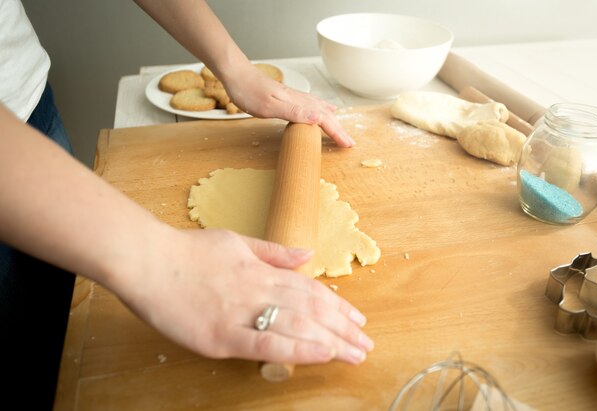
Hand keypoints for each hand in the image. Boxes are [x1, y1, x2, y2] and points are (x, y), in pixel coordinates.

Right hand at [112, 228, 372, 364]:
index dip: (336, 305)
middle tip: (365, 343)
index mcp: (261, 270)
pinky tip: (321, 355)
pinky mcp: (222, 336)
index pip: (309, 289)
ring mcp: (241, 314)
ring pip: (297, 326)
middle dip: (342, 328)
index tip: (356, 319)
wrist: (147, 259)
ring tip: (354, 354)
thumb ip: (273, 252)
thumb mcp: (236, 241)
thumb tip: (306, 254)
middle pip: (310, 310)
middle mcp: (258, 291)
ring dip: (331, 340)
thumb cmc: (187, 251)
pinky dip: (298, 350)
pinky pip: (267, 344)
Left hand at [221, 64, 354, 147]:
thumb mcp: (270, 106)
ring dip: (333, 120)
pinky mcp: (289, 97)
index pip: (324, 119)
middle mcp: (300, 99)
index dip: (337, 132)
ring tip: (341, 130)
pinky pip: (313, 105)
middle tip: (349, 142)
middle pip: (326, 114)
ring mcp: (295, 97)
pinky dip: (323, 111)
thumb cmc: (249, 91)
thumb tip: (319, 117)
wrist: (236, 74)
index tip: (347, 144)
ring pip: (321, 109)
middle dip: (339, 129)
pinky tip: (323, 111)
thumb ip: (294, 112)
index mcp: (298, 103)